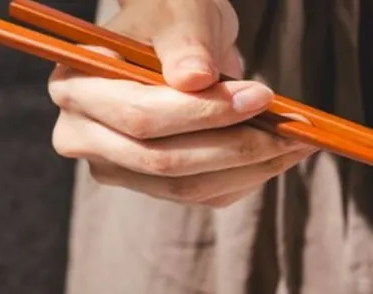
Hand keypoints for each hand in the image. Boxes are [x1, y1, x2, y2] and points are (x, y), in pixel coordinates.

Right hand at [47, 0, 313, 207]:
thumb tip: (195, 79)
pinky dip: (248, 178)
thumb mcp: (180, 12)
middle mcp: (83, 134)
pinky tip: (279, 155)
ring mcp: (115, 167)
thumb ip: (185, 42)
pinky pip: (204, 195)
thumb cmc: (171, 15)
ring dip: (250, 169)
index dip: (205, 113)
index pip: (142, 117)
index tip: (261, 96)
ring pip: (188, 187)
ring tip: (296, 142)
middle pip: (163, 161)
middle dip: (235, 147)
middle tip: (291, 129)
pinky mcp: (150, 186)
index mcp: (76, 85)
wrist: (176, 35)